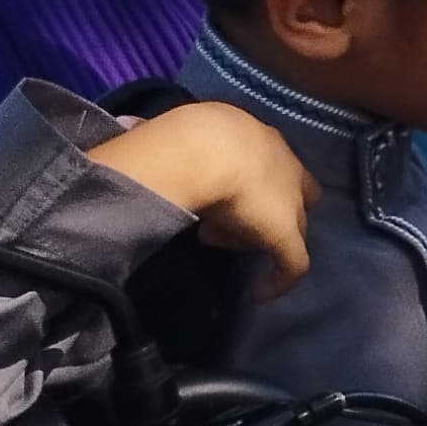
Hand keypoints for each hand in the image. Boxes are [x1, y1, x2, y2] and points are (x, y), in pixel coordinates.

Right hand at [93, 106, 315, 289]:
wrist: (203, 150)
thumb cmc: (187, 138)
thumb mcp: (184, 133)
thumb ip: (176, 141)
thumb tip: (133, 131)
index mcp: (260, 137)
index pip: (273, 161)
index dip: (254, 180)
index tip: (226, 194)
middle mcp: (285, 165)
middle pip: (290, 195)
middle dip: (260, 209)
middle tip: (218, 219)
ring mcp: (292, 201)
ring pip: (288, 226)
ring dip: (253, 236)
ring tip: (213, 240)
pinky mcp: (288, 235)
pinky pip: (293, 265)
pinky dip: (278, 281)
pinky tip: (258, 294)